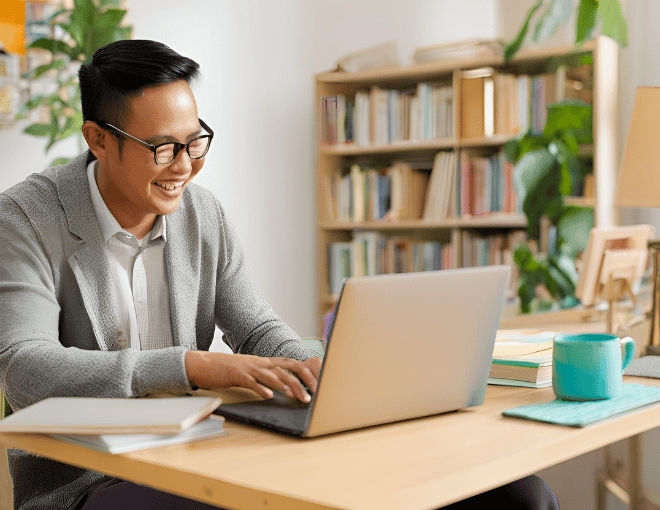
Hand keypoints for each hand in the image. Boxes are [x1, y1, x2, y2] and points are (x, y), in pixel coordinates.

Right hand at [185, 351, 321, 402]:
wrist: (204, 364)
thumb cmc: (229, 370)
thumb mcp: (251, 371)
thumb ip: (267, 377)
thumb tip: (283, 387)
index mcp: (265, 362)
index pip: (291, 365)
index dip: (306, 374)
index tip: (317, 386)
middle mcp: (260, 363)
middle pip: (286, 370)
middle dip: (301, 382)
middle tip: (312, 395)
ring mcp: (249, 368)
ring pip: (272, 376)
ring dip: (286, 387)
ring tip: (297, 396)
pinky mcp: (236, 375)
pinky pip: (251, 382)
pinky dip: (261, 388)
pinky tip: (268, 396)